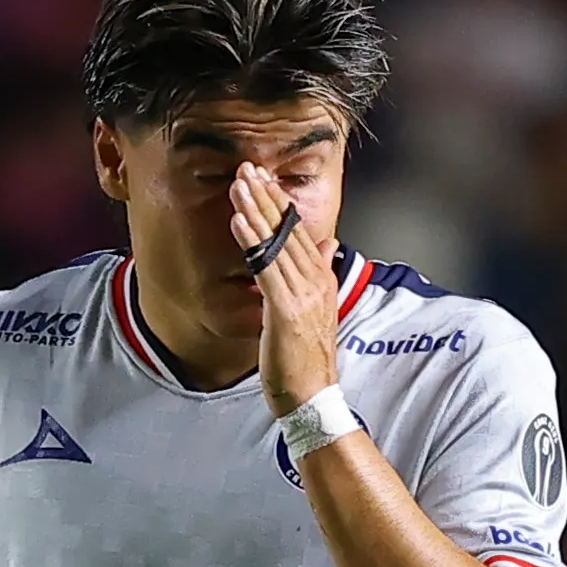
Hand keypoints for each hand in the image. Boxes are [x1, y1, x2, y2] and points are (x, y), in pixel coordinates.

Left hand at [235, 170, 348, 407]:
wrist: (312, 398)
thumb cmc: (305, 360)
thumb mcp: (316, 310)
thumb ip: (322, 273)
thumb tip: (328, 242)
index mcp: (321, 281)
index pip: (299, 233)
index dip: (280, 203)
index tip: (263, 178)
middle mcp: (315, 282)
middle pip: (288, 230)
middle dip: (267, 196)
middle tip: (247, 168)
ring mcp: (302, 295)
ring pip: (277, 243)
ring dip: (256, 211)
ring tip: (239, 184)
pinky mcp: (286, 311)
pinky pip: (266, 269)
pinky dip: (253, 242)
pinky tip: (238, 221)